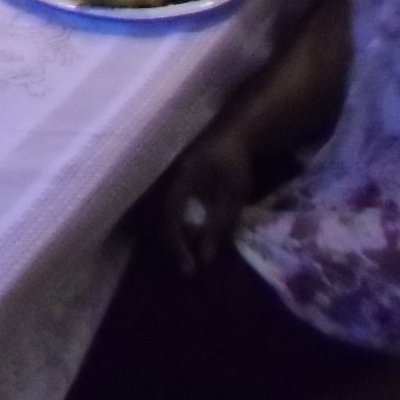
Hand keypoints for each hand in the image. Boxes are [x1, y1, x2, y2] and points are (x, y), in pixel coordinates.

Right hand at [162, 125, 257, 275]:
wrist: (237, 131)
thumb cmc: (235, 163)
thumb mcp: (231, 196)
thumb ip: (218, 225)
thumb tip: (205, 259)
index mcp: (180, 181)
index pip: (170, 217)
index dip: (176, 244)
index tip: (189, 267)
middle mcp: (170, 178)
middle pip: (162, 214)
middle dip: (172, 241)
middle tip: (186, 263)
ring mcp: (173, 175)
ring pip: (165, 208)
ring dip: (174, 231)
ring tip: (187, 251)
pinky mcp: (180, 176)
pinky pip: (172, 202)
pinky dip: (178, 220)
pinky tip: (190, 230)